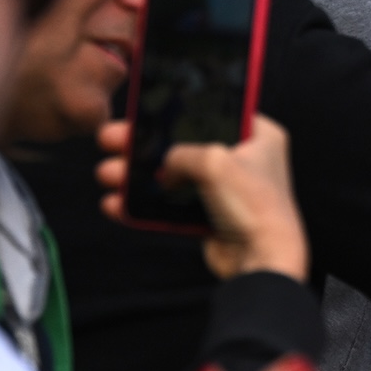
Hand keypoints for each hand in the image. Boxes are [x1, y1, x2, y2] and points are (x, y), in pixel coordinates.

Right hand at [97, 115, 311, 281]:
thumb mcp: (213, 160)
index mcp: (258, 136)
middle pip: (184, 144)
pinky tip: (116, 204)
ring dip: (137, 176)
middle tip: (111, 140)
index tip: (145, 111)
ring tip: (107, 175)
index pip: (213, 112)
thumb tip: (165, 166)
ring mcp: (225, 190)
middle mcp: (243, 160)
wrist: (262, 259)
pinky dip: (145, 206)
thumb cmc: (253, 204)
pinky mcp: (211, 217)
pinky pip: (171, 206)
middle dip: (144, 145)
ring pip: (172, 177)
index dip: (178, 111)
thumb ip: (181, 153)